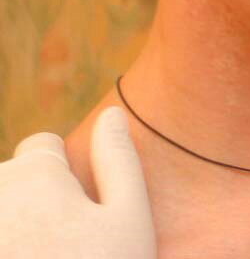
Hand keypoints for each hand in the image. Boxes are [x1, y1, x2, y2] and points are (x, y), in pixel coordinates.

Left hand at [0, 106, 155, 258]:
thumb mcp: (128, 220)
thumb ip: (120, 161)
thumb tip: (113, 113)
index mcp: (35, 175)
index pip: (42, 144)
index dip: (65, 172)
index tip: (80, 208)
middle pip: (18, 176)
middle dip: (38, 197)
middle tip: (68, 240)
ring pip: (6, 205)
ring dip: (18, 220)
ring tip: (48, 252)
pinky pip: (2, 228)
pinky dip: (10, 239)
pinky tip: (29, 255)